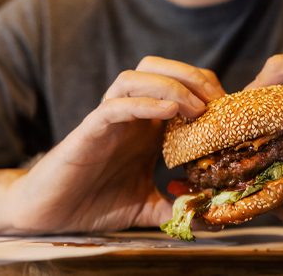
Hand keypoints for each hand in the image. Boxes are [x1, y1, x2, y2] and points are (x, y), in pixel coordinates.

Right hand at [2, 56, 224, 233]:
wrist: (52, 214)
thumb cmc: (96, 203)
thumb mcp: (149, 206)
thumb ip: (176, 206)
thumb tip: (208, 215)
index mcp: (146, 124)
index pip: (179, 84)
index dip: (207, 89)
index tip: (230, 111)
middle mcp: (129, 113)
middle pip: (159, 67)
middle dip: (192, 77)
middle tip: (217, 103)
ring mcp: (109, 118)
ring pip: (136, 76)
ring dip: (171, 85)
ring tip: (195, 109)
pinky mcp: (89, 130)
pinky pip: (116, 104)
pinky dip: (145, 102)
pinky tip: (169, 114)